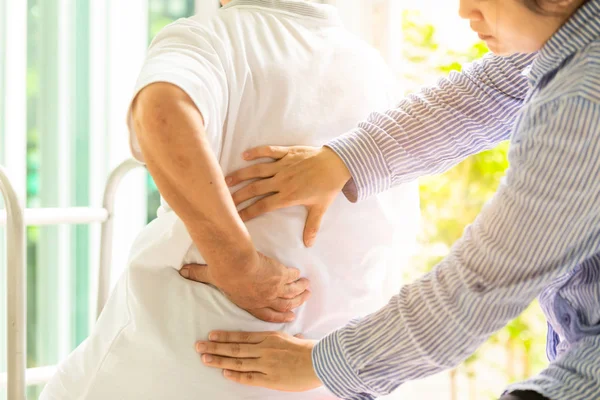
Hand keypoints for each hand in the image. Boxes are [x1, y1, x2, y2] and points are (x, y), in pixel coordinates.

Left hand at [180, 253, 310, 322]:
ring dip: (299, 292)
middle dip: (294, 304)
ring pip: (290, 293)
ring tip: (307, 289)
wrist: (237, 264)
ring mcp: (274, 288)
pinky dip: (297, 277)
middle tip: (301, 303)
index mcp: (249, 303)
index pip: (266, 313)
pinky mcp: (280, 275)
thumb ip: (197, 274)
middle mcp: (264, 299)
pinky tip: (300, 275)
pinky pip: (291, 277)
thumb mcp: (208, 275)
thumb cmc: (223, 272)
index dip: (278, 317)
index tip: (288, 318)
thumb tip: (181, 271)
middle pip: (283, 305)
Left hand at [196, 331, 321, 391]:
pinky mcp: (270, 379)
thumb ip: (287, 338)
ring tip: (206, 359)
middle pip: (235, 348)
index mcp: (269, 337)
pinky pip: (249, 377)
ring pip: (238, 362)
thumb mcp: (294, 338)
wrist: (321, 361)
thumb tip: (292, 337)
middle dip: (215, 347)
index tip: (211, 335)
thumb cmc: (309, 350)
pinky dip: (236, 375)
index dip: (225, 336)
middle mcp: (264, 349)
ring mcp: (266, 364)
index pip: (242, 336)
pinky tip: (225, 373)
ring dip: (220, 360)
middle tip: (199, 346)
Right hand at [226, 146, 350, 246]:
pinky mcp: (287, 153)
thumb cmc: (328, 187)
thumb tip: (308, 245)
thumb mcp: (320, 208)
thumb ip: (312, 226)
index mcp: (288, 196)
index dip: (248, 212)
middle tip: (224, 201)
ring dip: (241, 175)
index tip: (236, 218)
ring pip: (257, 170)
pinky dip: (256, 152)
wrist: (337, 164)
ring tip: (226, 180)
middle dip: (238, 195)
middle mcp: (282, 181)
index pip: (263, 206)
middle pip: (255, 188)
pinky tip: (244, 155)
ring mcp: (283, 165)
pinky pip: (268, 151)